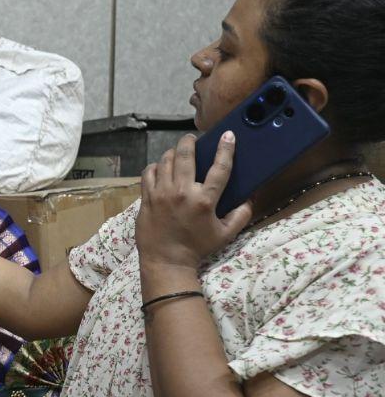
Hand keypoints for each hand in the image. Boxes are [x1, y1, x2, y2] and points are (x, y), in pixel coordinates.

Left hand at [136, 132, 252, 272]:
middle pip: (185, 156)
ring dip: (172, 152)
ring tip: (177, 152)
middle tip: (192, 139)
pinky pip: (148, 173)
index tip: (228, 136)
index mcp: (204, 200)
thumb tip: (250, 199)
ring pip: (165, 161)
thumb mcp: (225, 234)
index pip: (220, 168)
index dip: (226, 149)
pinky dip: (155, 166)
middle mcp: (182, 192)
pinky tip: (160, 167)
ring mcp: (161, 194)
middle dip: (189, 142)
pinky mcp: (147, 198)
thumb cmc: (197, 248)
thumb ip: (241, 215)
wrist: (166, 261)